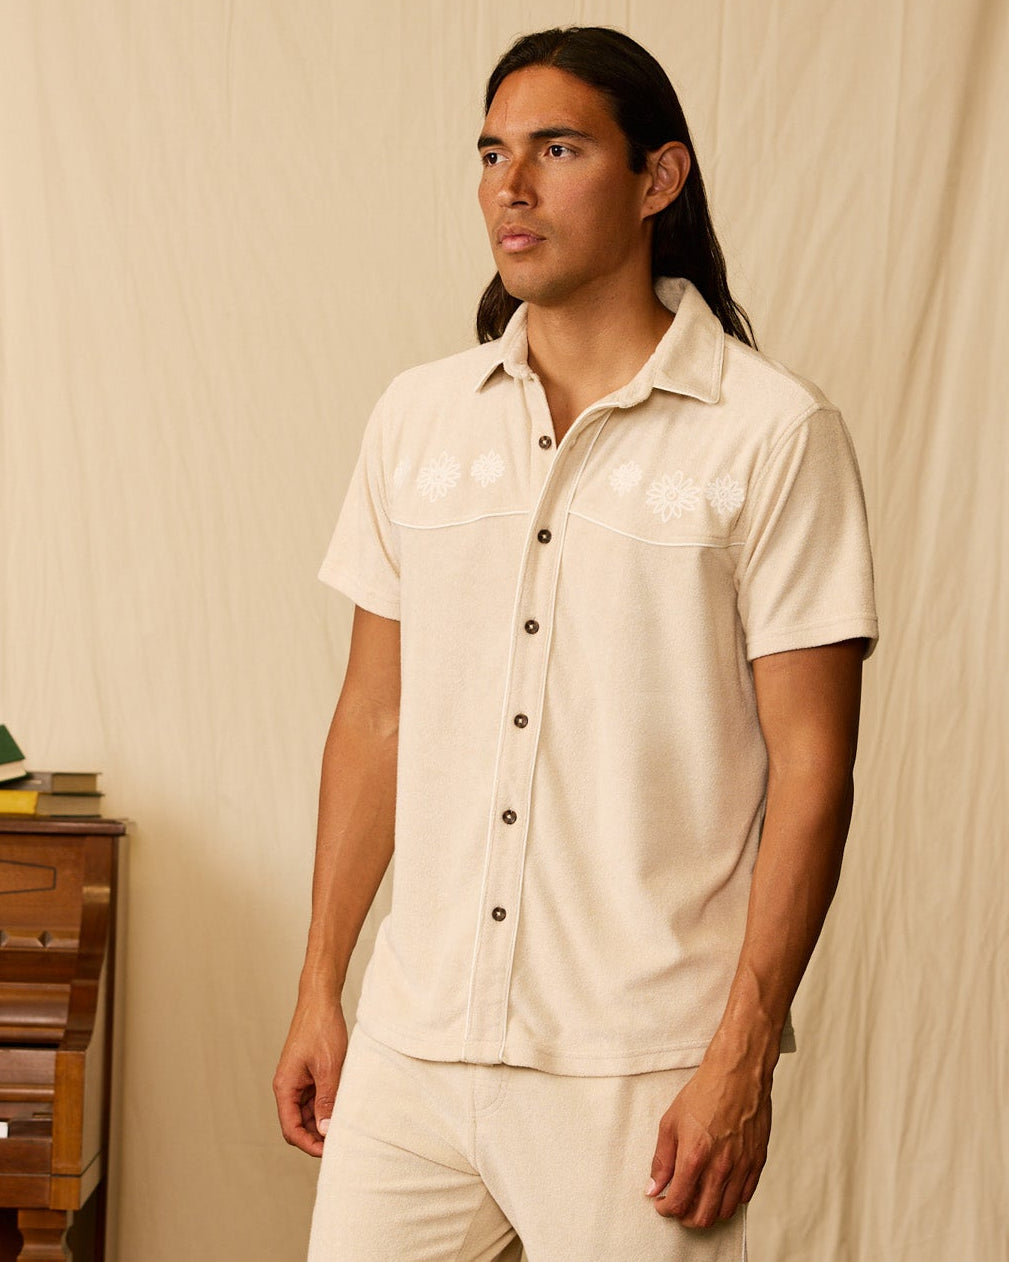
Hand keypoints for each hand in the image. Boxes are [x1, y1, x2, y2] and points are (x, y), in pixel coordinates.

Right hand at [273, 996, 348, 1156]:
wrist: (321, 1000)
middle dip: (317, 1135)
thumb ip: (326, 1101)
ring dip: (324, 1119)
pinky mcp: (309, 1073)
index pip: (291, 1129)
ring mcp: (298, 1080)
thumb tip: (325, 1131)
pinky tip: (344, 1105)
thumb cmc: (321, 1029)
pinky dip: (328, 1104)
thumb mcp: (329, 1068)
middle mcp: (288, 1086)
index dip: (309, 1144)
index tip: (330, 1151)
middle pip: (299, 1124)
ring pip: (309, 1112)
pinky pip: (316, 1097)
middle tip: (342, 1140)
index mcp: (285, 1087)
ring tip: (346, 1123)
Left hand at [645, 1050, 771, 1227]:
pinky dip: (729, 1200)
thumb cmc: (704, 1093)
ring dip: (708, 1212)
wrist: (737, 1074)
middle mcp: (720, 1167)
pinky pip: (744, 1196)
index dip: (666, 1209)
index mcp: (695, 1156)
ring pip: (725, 1211)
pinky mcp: (757, 1161)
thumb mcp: (671, 1122)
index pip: (679, 1202)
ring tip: (697, 1198)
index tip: (661, 1204)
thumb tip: (654, 1188)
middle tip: (678, 1207)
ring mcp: (742, 1166)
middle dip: (685, 1218)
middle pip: (703, 1216)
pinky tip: (718, 1187)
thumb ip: (662, 1159)